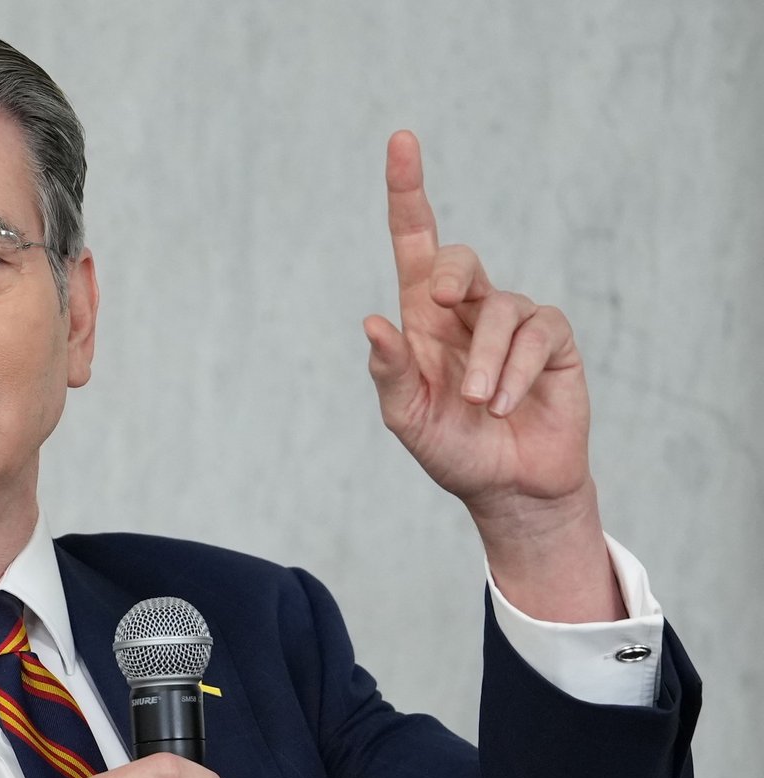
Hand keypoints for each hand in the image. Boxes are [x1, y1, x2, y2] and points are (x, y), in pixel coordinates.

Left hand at [363, 130, 589, 515]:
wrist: (507, 488)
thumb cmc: (451, 447)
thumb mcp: (406, 417)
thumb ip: (389, 373)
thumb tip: (371, 324)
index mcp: (423, 317)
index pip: (415, 241)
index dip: (408, 191)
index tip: (401, 140)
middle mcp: (467, 309)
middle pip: (459, 260)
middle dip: (449, 274)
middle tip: (439, 301)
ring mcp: (513, 322)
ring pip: (500, 309)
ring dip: (486, 362)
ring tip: (482, 404)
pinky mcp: (554, 342)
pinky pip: (538, 335)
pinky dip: (518, 372)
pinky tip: (507, 406)